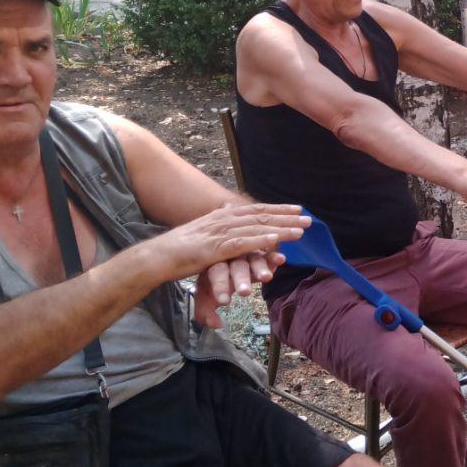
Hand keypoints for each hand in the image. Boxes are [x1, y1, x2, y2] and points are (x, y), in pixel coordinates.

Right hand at [149, 202, 305, 290]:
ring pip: (256, 229)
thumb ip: (220, 226)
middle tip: (309, 219)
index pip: (255, 210)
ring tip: (301, 230)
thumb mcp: (203, 232)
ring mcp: (219, 234)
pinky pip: (241, 244)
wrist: (158, 256)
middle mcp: (223, 220)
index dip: (278, 210)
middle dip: (286, 217)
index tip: (297, 210)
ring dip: (280, 229)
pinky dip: (260, 241)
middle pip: (261, 216)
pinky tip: (275, 241)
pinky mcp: (214, 249)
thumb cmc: (179, 249)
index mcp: (222, 216)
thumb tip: (230, 213)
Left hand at [192, 249, 285, 327]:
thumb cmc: (216, 280)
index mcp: (214, 267)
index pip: (215, 274)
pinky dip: (274, 257)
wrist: (225, 259)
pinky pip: (269, 254)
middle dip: (241, 279)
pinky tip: (281, 260)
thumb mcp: (206, 295)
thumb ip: (205, 311)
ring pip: (254, 259)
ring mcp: (247, 255)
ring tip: (267, 278)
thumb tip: (216, 324)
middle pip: (236, 267)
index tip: (224, 302)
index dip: (219, 287)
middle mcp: (231, 259)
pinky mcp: (261, 254)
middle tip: (245, 292)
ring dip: (261, 268)